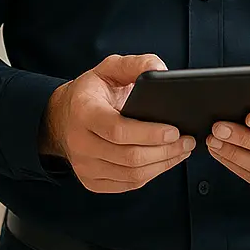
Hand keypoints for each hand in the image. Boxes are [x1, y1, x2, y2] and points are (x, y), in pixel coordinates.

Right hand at [40, 54, 195, 193]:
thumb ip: (136, 64)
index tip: (174, 130)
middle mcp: (79, 142)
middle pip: (129, 156)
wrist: (63, 116)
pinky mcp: (91, 181)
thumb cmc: (90, 92)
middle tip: (187, 141)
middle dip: (165, 151)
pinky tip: (164, 161)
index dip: (149, 134)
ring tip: (181, 151)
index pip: (118, 130)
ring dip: (162, 165)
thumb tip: (161, 70)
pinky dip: (151, 174)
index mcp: (83, 111)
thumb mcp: (109, 68)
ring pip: (131, 175)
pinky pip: (128, 184)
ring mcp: (84, 165)